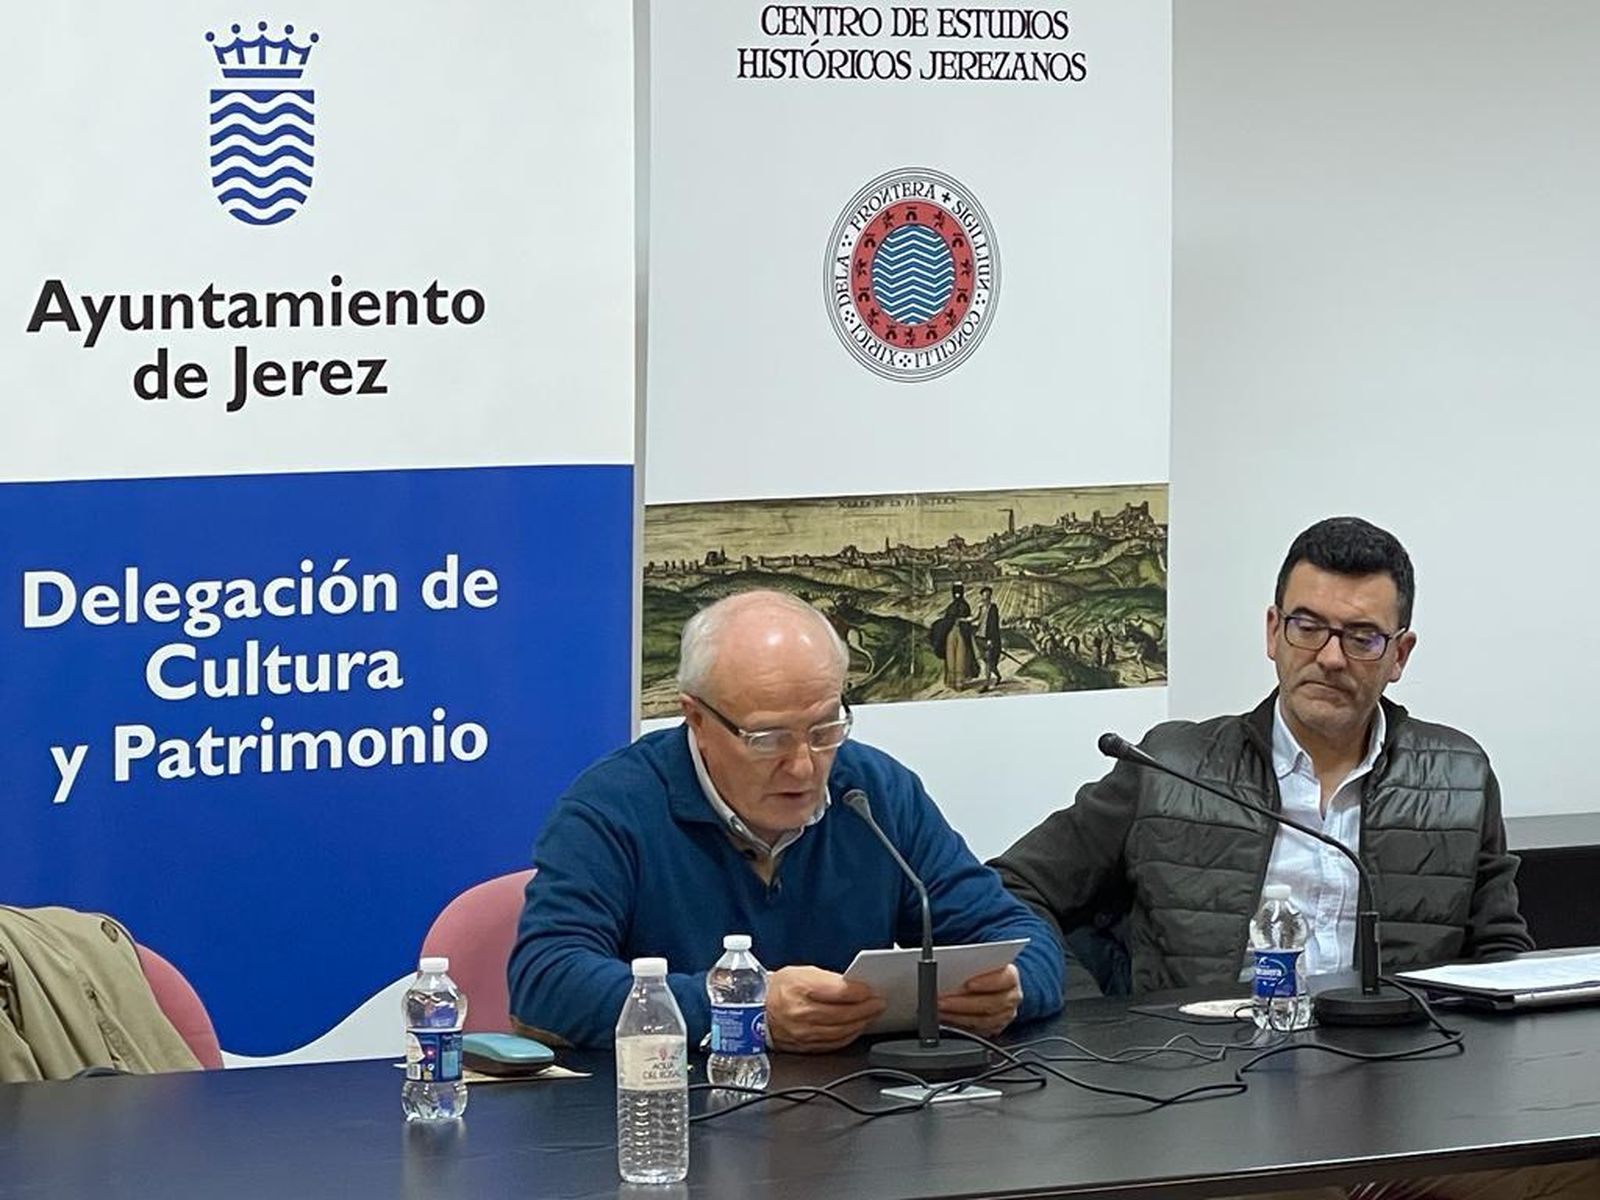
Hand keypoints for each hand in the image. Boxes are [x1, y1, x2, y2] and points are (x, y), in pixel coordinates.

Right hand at [765, 965, 886, 1052]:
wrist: (754, 1010)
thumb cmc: (778, 988)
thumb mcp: (802, 972)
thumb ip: (829, 980)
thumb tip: (854, 987)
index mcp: (801, 989)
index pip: (839, 992)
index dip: (860, 992)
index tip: (872, 990)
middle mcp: (802, 1013)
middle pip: (844, 1014)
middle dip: (867, 1009)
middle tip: (879, 1003)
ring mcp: (804, 1033)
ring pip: (841, 1031)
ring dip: (861, 1023)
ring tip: (871, 1015)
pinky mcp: (805, 1046)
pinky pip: (834, 1044)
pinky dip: (849, 1036)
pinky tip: (856, 1028)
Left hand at [937, 964, 1021, 1037]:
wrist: (992, 984)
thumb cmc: (982, 971)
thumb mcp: (978, 962)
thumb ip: (969, 964)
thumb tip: (947, 965)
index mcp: (1011, 976)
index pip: (1005, 978)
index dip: (987, 982)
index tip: (967, 984)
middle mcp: (1011, 996)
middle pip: (991, 1003)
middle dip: (962, 1003)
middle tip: (941, 1000)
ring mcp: (1005, 1015)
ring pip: (984, 1020)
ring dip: (958, 1016)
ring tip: (939, 1010)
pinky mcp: (994, 1027)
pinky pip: (978, 1030)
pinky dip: (960, 1025)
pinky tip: (946, 1018)